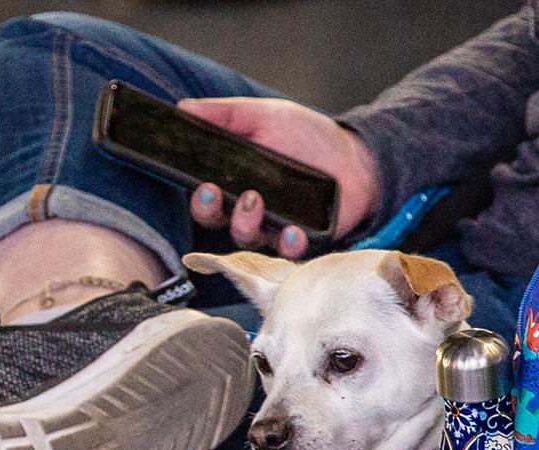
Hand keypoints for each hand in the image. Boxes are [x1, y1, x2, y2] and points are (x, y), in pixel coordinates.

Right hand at [182, 97, 379, 259]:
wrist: (355, 156)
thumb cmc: (307, 136)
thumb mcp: (264, 115)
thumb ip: (225, 114)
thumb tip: (183, 108)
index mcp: (235, 182)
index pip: (206, 200)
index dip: (199, 199)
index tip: (202, 187)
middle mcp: (249, 210)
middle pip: (219, 222)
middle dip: (213, 212)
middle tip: (218, 193)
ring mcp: (274, 227)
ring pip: (248, 238)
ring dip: (246, 223)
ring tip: (256, 199)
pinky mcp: (301, 240)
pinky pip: (287, 251)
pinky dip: (288, 244)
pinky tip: (293, 231)